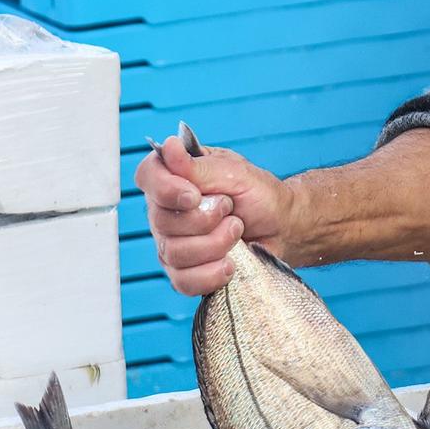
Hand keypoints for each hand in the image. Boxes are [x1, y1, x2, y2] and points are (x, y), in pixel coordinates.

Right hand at [135, 133, 295, 294]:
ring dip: (216, 244)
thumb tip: (168, 146)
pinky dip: (212, 273)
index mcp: (175, 176)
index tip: (196, 195)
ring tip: (236, 231)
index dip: (167, 189)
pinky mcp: (183, 272)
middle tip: (231, 209)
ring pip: (174, 253)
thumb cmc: (258, 195)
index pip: (148, 177)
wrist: (281, 227)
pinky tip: (230, 263)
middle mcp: (166, 210)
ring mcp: (171, 243)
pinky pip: (183, 281)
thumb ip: (197, 166)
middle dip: (206, 218)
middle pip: (162, 221)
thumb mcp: (233, 172)